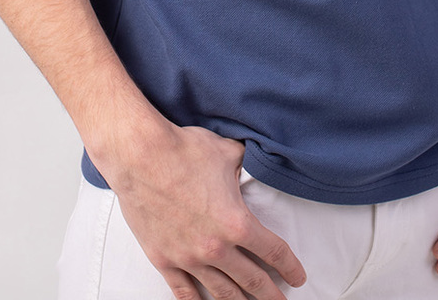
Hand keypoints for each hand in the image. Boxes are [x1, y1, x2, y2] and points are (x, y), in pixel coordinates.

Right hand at [103, 118, 306, 299]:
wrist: (140, 156)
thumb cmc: (183, 151)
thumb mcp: (227, 153)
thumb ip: (244, 165)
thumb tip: (252, 163)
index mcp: (236, 222)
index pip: (273, 251)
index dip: (289, 266)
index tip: (297, 277)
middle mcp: (215, 247)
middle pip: (251, 279)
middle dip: (270, 293)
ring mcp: (188, 258)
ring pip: (221, 291)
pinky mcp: (164, 260)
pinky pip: (184, 292)